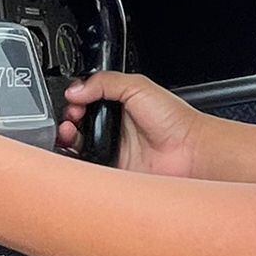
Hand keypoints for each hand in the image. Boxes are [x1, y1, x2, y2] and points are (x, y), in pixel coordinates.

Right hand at [61, 72, 206, 177]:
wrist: (188, 151)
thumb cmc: (173, 120)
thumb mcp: (137, 86)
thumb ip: (105, 82)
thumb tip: (76, 89)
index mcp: (119, 105)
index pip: (86, 101)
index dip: (75, 100)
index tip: (73, 101)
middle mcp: (113, 128)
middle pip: (78, 125)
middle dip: (67, 120)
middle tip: (70, 118)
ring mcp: (111, 151)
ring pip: (77, 148)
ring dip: (67, 141)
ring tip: (68, 133)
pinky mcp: (111, 173)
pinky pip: (86, 171)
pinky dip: (76, 165)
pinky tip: (73, 155)